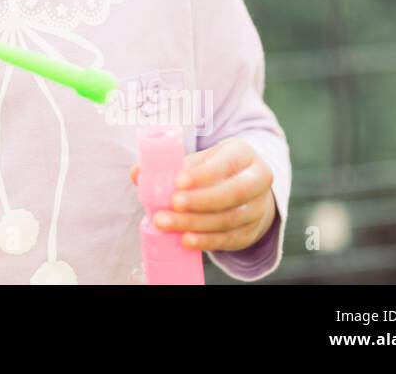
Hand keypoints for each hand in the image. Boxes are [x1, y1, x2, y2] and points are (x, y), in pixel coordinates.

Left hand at [128, 137, 275, 250]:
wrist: (248, 188)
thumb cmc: (216, 169)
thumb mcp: (200, 160)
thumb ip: (171, 164)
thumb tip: (137, 174)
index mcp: (243, 154)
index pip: (226, 163)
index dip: (203, 174)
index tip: (177, 182)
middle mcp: (258, 180)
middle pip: (233, 193)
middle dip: (200, 201)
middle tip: (171, 205)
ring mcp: (258, 208)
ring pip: (230, 219)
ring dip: (196, 224)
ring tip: (167, 224)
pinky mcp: (252, 231)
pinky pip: (230, 239)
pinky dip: (207, 241)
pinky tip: (185, 240)